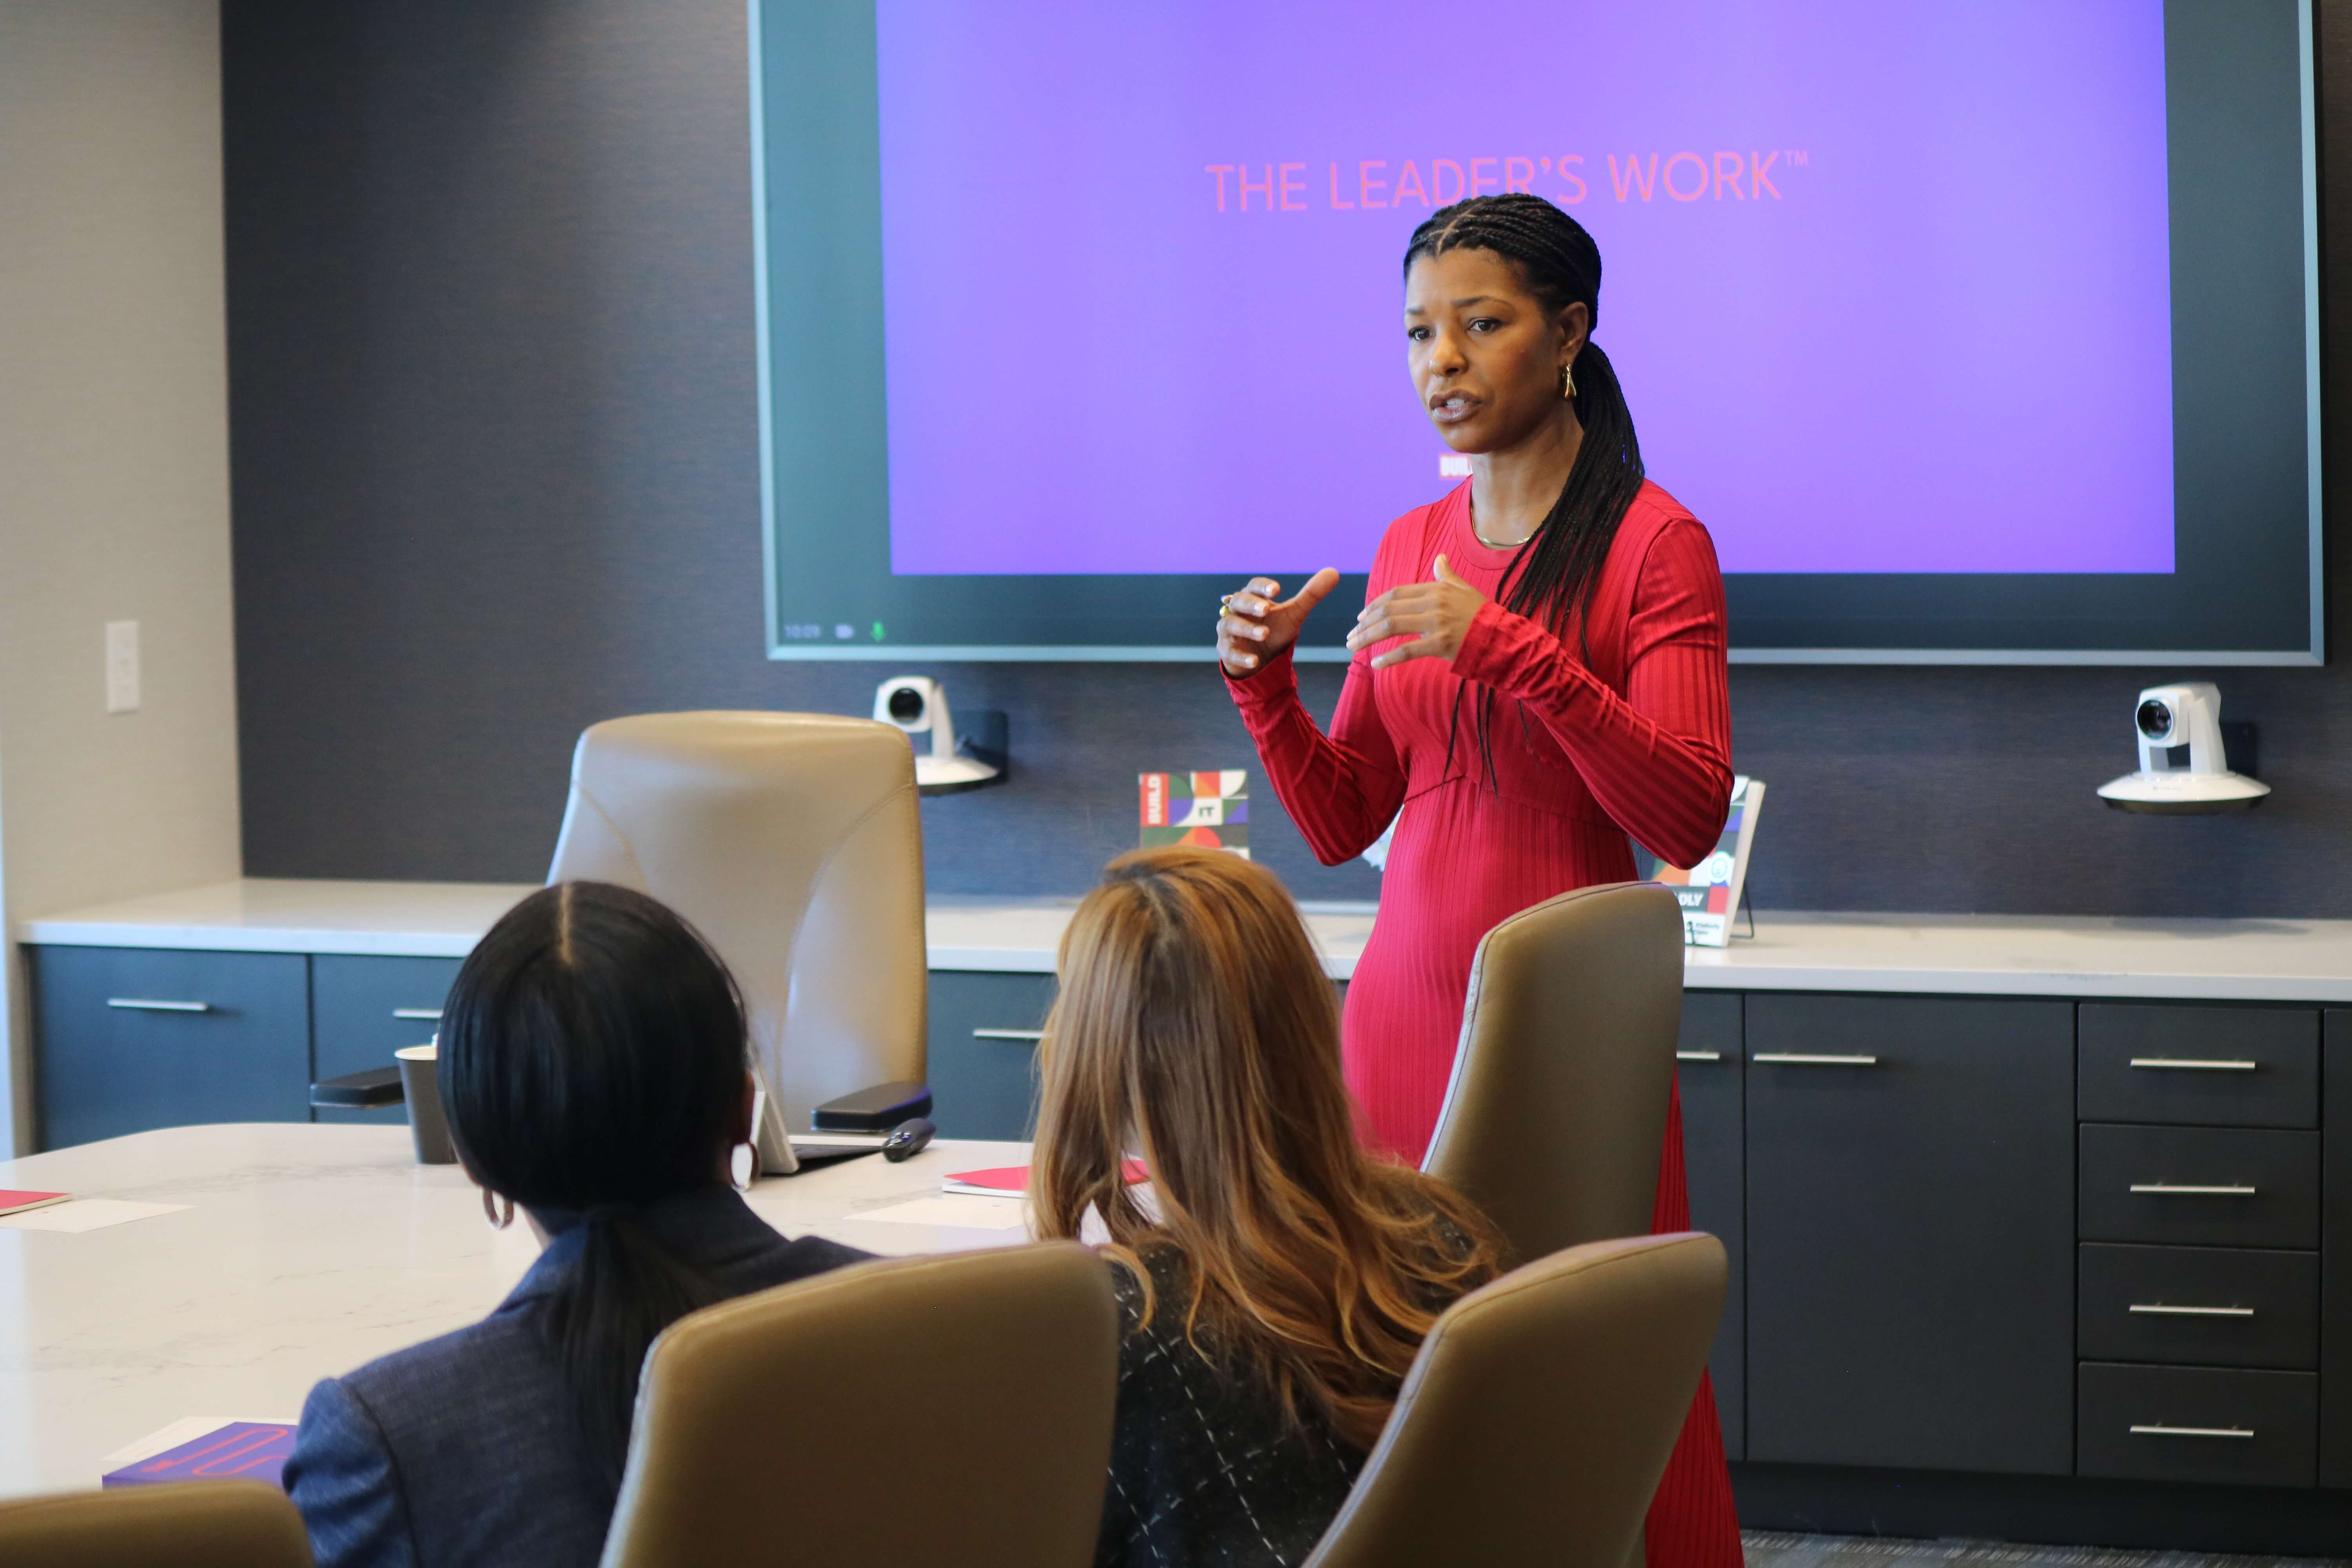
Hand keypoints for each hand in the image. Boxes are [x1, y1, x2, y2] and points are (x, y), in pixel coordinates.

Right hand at [1218, 568, 1339, 676]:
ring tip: (1265, 634)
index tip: (1276, 590)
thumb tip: (1334, 572)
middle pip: (1239, 602)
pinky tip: (1254, 661)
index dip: (1263, 587)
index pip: (1254, 587)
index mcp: (1253, 598)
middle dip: (1251, 605)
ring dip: (1248, 629)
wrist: (1261, 660)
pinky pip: (1230, 652)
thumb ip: (1311, 595)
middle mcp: (1237, 611)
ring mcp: (1229, 631)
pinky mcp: (1226, 651)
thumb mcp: (1295, 614)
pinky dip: (1241, 656)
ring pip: (1231, 625)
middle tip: (1266, 609)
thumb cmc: (1275, 630)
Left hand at [1346, 555, 1485, 669]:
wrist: (1503, 638)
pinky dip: (1389, 658)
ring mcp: (1437, 623)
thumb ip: (1447, 575)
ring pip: (1393, 626)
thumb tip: (1439, 558)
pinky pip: (1408, 650)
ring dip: (1369, 637)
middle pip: (1389, 609)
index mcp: (1436, 589)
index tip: (1361, 617)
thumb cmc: (1482, 615)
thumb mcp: (1465, 590)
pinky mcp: (1441, 644)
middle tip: (1351, 636)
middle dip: (1365, 623)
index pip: (1396, 593)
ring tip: (1354, 647)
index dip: (1375, 604)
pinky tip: (1376, 664)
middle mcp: (1434, 603)